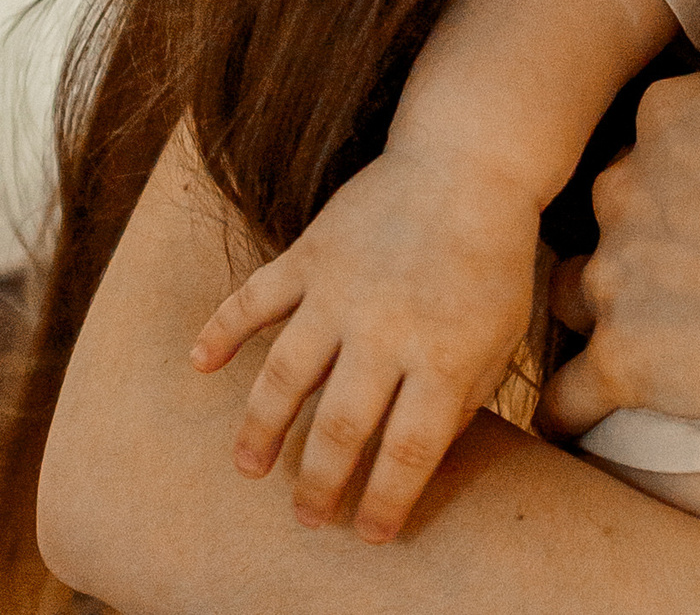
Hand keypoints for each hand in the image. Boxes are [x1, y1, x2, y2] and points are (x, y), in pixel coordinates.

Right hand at [188, 144, 542, 541]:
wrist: (467, 164)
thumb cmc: (490, 260)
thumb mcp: (500, 335)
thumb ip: (461, 399)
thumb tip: (417, 459)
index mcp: (444, 355)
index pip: (407, 452)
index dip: (385, 503)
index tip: (371, 535)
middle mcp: (386, 329)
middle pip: (338, 427)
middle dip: (319, 485)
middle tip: (308, 516)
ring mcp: (341, 290)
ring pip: (284, 375)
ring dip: (260, 428)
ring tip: (250, 468)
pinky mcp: (311, 254)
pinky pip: (254, 299)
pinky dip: (221, 331)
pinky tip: (200, 365)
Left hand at [542, 34, 699, 434]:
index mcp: (668, 116)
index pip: (662, 120)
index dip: (698, 147)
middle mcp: (620, 192)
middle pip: (610, 201)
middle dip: (642, 221)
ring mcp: (612, 280)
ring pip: (574, 288)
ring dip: (600, 301)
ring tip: (640, 321)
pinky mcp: (620, 362)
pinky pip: (569, 395)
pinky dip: (571, 407)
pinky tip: (577, 416)